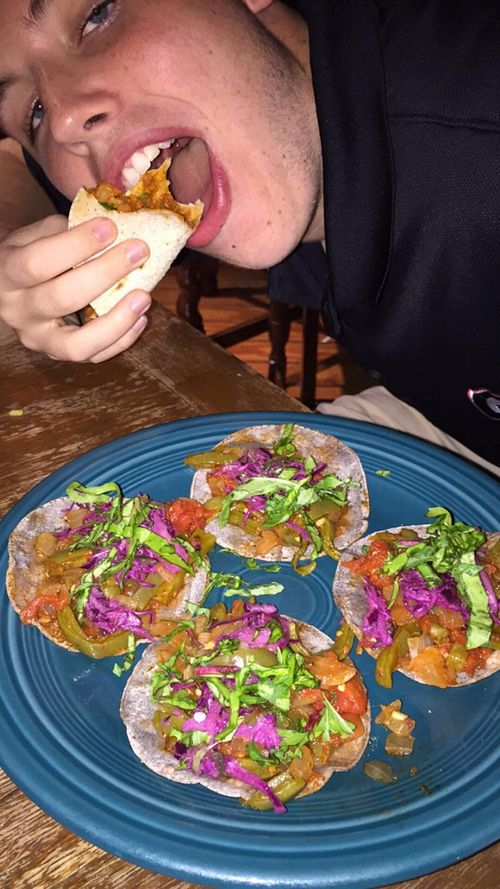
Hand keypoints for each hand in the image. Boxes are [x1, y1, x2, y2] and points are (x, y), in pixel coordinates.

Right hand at [0, 214, 151, 361]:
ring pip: (78, 344)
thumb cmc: (31, 255)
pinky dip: (121, 340)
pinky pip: (93, 357)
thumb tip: (114, 226)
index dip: (76, 245)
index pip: (38, 261)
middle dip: (105, 273)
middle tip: (138, 252)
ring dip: (116, 321)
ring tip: (144, 297)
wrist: (12, 291)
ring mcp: (39, 339)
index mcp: (7, 273)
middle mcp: (18, 311)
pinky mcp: (60, 354)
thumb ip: (65, 231)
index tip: (110, 227)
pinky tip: (141, 318)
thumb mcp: (36, 235)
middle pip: (61, 298)